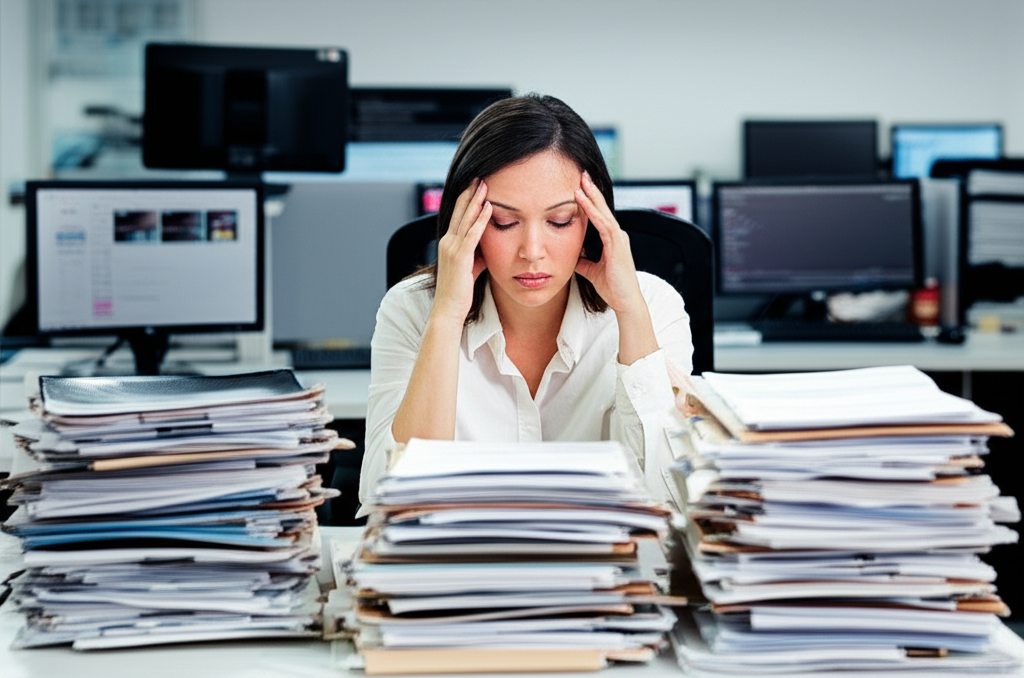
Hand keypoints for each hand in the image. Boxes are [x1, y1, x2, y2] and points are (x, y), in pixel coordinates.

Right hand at [432, 179, 490, 323]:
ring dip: (476, 200)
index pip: (458, 216)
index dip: (466, 199)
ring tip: (484, 184)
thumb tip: (488, 247)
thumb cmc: (460, 292)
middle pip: (460, 211)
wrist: (448, 309)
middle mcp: (448, 242)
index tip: (475, 185)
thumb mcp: (470, 268)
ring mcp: (452, 249)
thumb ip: (477, 254)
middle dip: (470, 193)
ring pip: (465, 219)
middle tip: (479, 176)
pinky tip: (489, 207)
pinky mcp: (460, 257)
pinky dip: (481, 219)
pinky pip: (472, 234)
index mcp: (449, 243)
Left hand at [574, 171, 644, 313]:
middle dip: (591, 191)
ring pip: (603, 212)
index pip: (599, 215)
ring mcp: (619, 239)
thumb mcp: (591, 271)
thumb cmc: (612, 288)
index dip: (590, 200)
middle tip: (581, 174)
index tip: (579, 187)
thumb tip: (571, 256)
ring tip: (580, 183)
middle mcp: (617, 236)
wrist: (625, 302)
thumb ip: (582, 261)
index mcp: (612, 240)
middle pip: (602, 208)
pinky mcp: (618, 246)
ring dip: (591, 197)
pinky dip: (593, 212)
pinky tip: (584, 202)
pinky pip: (604, 225)